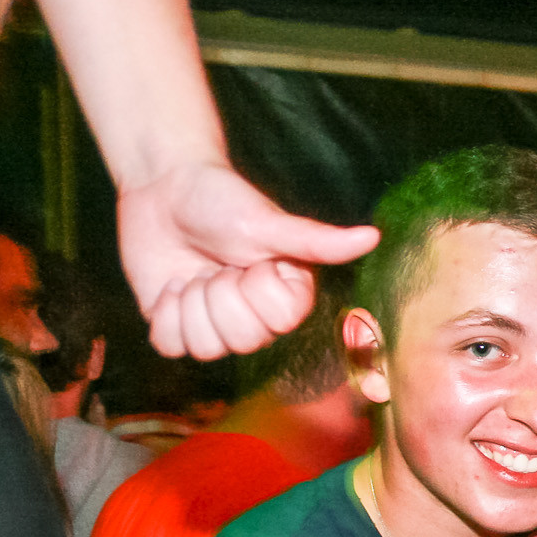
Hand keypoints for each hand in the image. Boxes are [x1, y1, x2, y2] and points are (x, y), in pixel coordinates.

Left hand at [116, 161, 378, 359]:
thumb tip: (373, 236)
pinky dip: (165, 313)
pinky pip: (170, 346)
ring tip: (194, 273)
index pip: (279, 323)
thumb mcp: (269, 223)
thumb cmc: (223, 199)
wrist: (163, 188)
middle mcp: (256, 318)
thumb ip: (318, 241)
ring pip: (205, 349)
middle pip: (242, 341)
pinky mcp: (176, 327)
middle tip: (217, 264)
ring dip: (190, 304)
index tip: (252, 260)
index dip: (257, 291)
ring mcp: (215, 326)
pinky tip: (172, 285)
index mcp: (287, 297)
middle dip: (220, 295)